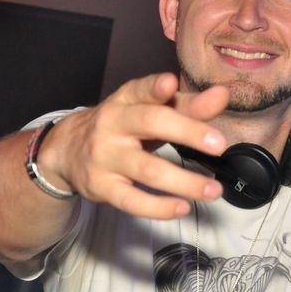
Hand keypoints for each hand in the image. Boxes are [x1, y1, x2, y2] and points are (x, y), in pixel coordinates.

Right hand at [38, 72, 228, 219]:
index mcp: (126, 99)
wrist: (68, 150)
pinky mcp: (101, 187)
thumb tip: (222, 95)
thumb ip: (187, 105)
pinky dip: (158, 208)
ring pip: (147, 170)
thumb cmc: (123, 126)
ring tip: (214, 190)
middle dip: (187, 132)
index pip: (141, 89)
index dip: (155, 87)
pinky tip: (182, 208)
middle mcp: (112, 123)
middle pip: (150, 123)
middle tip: (220, 145)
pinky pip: (131, 201)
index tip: (170, 84)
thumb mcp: (149, 109)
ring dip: (184, 182)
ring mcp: (104, 157)